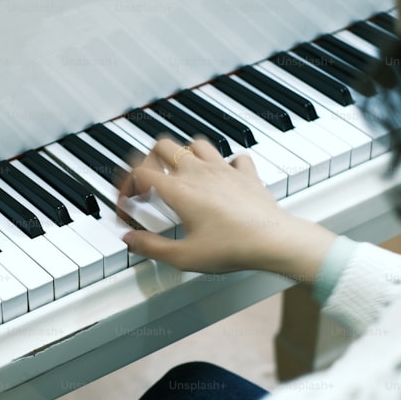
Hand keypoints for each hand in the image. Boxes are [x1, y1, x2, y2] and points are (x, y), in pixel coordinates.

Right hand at [119, 137, 336, 281]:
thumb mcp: (184, 256)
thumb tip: (130, 240)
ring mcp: (224, 169)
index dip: (126, 186)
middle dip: (149, 160)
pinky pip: (233, 156)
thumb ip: (151, 247)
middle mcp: (199, 172)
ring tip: (180, 174)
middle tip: (149, 182)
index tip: (128, 204)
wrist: (274, 241)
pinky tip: (222, 177)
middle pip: (163, 146)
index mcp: (179, 190)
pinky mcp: (246, 173)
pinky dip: (224, 163)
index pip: (139, 173)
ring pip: (195, 143)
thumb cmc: (233, 247)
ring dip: (184, 155)